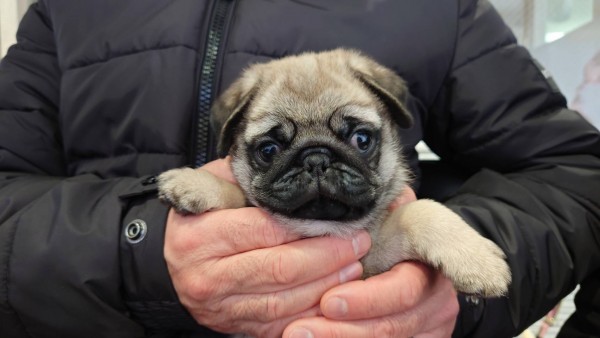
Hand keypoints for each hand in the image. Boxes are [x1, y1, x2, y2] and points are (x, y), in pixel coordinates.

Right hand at [164, 158, 371, 336]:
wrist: (166, 261)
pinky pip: (280, 325)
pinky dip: (311, 314)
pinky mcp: (235, 326)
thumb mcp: (213, 187)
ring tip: (353, 268)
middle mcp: (208, 277)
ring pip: (285, 303)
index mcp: (201, 237)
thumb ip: (248, 179)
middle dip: (328, 257)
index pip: (265, 230)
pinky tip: (332, 296)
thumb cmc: (198, 218)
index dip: (309, 227)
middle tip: (357, 244)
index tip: (342, 221)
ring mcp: (221, 308)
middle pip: (281, 269)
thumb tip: (298, 172)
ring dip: (326, 286)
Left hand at [283, 187, 459, 337]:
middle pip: (392, 324)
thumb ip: (376, 207)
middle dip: (343, 329)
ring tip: (298, 335)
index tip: (329, 300)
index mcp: (431, 263)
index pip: (404, 289)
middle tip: (299, 328)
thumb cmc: (397, 231)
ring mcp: (432, 326)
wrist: (423, 260)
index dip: (368, 299)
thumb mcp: (391, 211)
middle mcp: (438, 300)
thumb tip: (346, 189)